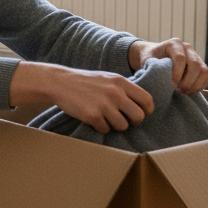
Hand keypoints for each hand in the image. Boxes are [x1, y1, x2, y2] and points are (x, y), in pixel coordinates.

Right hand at [9, 62, 154, 133]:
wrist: (60, 82)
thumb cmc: (85, 82)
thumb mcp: (108, 78)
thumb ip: (124, 88)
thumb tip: (142, 104)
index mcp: (121, 82)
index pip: (147, 100)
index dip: (146, 110)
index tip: (139, 113)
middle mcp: (115, 93)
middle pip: (138, 117)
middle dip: (132, 121)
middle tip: (123, 119)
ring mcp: (104, 105)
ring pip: (123, 126)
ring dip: (115, 125)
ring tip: (105, 118)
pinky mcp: (92, 115)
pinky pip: (105, 129)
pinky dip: (101, 127)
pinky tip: (94, 118)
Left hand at [129, 37, 207, 93]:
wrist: (156, 56)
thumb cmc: (150, 58)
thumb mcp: (147, 60)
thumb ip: (151, 67)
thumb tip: (157, 79)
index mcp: (174, 44)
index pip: (180, 58)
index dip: (177, 73)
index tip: (171, 84)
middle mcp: (187, 48)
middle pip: (195, 65)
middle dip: (187, 81)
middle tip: (177, 90)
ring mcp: (196, 56)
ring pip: (204, 72)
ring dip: (194, 85)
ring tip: (182, 91)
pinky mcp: (201, 66)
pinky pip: (207, 77)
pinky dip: (199, 86)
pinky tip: (188, 91)